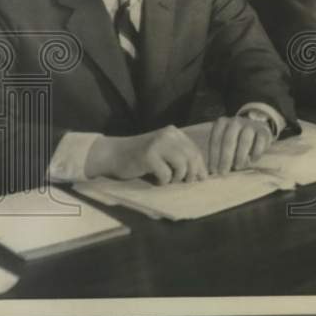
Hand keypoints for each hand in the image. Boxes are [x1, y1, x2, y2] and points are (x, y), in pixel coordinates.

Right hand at [86, 125, 207, 183]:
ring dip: (178, 177)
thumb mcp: (163, 151)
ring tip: (170, 181)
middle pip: (192, 157)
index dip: (201, 166)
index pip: (195, 150)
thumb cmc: (140, 156)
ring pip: (182, 164)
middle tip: (187, 183)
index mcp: (174, 133)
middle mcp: (168, 135)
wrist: (113, 154)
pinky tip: (157, 181)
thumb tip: (201, 174)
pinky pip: (166, 173)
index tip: (202, 179)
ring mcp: (157, 144)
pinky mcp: (148, 156)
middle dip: (193, 174)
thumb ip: (179, 156)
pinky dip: (164, 181)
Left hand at [207, 115, 276, 174]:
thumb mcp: (223, 141)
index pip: (216, 140)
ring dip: (240, 156)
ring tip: (237, 167)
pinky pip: (260, 143)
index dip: (214, 156)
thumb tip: (213, 170)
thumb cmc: (235, 139)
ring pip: (245, 141)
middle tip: (223, 172)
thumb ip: (218, 151)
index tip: (213, 170)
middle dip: (225, 158)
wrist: (255, 127)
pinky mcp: (263, 131)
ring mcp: (250, 125)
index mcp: (222, 123)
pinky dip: (255, 153)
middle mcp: (235, 122)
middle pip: (229, 140)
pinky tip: (252, 161)